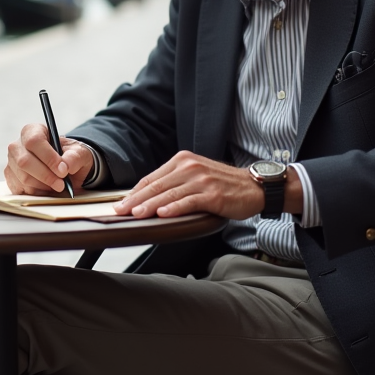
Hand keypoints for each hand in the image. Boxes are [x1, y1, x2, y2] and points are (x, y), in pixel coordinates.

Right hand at [5, 123, 93, 194]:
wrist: (64, 169)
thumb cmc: (69, 156)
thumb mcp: (79, 153)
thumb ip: (74, 157)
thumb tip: (65, 165)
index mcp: (33, 131)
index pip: (34, 141)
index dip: (48, 157)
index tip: (63, 170)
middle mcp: (17, 145)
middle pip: (24, 161)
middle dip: (45, 176)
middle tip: (62, 184)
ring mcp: (11, 163)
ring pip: (23, 178)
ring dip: (43, 186)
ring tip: (57, 186)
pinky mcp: (11, 179)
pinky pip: (20, 189)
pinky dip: (36, 193)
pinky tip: (47, 189)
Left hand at [112, 151, 264, 218]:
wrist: (254, 186)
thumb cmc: (223, 185)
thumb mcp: (196, 177)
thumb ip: (174, 184)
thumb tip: (147, 199)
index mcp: (182, 161)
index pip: (152, 177)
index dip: (134, 192)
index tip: (119, 203)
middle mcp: (190, 167)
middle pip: (156, 185)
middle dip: (135, 199)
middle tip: (119, 211)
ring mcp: (202, 180)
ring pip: (170, 194)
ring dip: (150, 205)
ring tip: (136, 214)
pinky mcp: (213, 194)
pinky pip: (189, 201)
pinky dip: (175, 208)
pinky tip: (163, 214)